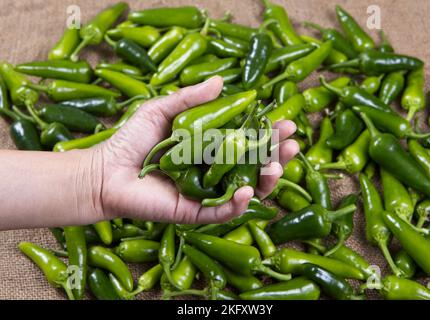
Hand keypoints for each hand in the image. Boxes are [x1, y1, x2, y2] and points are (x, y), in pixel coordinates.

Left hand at [97, 76, 298, 223]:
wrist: (106, 171)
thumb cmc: (132, 140)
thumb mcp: (163, 109)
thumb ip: (192, 98)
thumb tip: (222, 81)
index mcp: (210, 147)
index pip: (248, 141)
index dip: (268, 134)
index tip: (286, 122)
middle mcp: (213, 171)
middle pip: (253, 166)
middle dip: (276, 156)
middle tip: (292, 143)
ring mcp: (206, 193)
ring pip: (246, 190)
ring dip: (266, 181)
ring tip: (277, 166)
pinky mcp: (194, 212)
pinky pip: (221, 211)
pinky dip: (237, 204)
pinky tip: (247, 190)